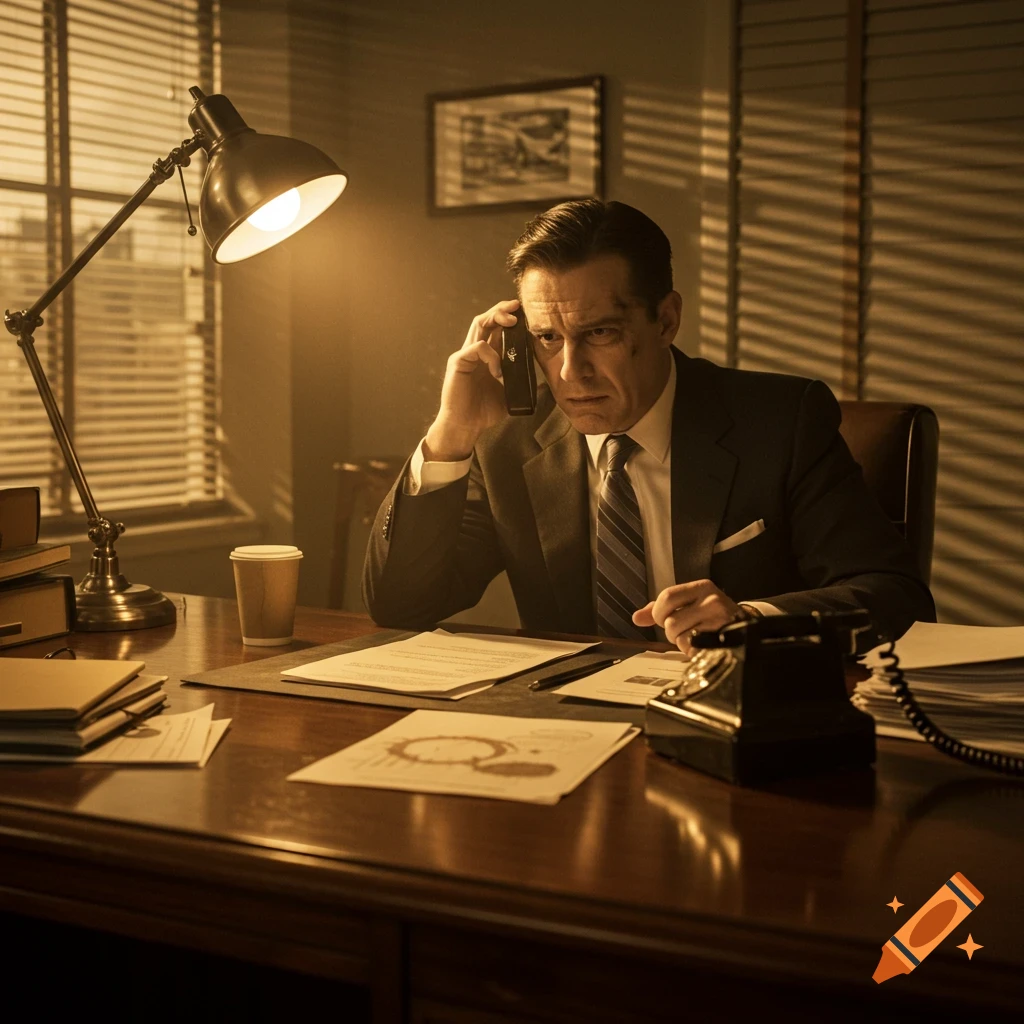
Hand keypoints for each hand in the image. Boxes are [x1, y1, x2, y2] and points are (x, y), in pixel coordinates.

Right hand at [424, 299, 520, 460]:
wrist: (466, 426)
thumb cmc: (484, 411)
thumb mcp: (509, 392)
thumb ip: (520, 381)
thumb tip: (542, 378)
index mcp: (486, 355)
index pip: (496, 327)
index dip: (508, 316)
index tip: (524, 312)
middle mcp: (474, 350)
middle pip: (486, 318)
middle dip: (502, 308)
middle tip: (518, 307)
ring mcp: (465, 355)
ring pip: (478, 324)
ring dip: (496, 318)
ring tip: (512, 322)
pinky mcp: (458, 363)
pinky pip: (477, 348)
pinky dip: (492, 356)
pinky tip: (499, 372)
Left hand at [632, 579, 744, 653]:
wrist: (743, 627)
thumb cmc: (710, 616)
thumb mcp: (688, 604)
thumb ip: (661, 609)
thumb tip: (637, 618)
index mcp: (701, 587)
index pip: (667, 596)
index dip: (658, 612)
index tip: (663, 619)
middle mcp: (712, 600)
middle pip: (670, 620)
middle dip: (670, 631)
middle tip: (683, 630)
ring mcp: (718, 619)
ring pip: (679, 636)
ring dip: (681, 642)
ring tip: (694, 637)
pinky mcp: (720, 638)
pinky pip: (691, 648)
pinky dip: (690, 651)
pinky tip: (701, 645)